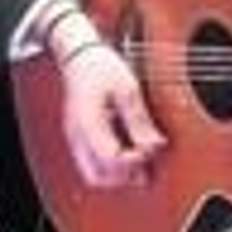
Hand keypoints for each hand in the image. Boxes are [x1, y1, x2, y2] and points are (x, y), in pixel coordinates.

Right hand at [55, 24, 166, 187]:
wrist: (79, 54)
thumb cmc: (102, 67)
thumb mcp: (127, 88)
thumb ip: (139, 120)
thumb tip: (155, 146)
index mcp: (88, 122)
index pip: (111, 159)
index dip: (136, 160)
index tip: (152, 147)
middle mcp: (77, 135)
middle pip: (99, 176)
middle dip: (126, 176)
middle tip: (147, 160)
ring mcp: (76, 139)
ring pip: (94, 174)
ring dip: (118, 175)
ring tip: (141, 161)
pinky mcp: (79, 138)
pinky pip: (91, 164)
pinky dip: (110, 167)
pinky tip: (128, 154)